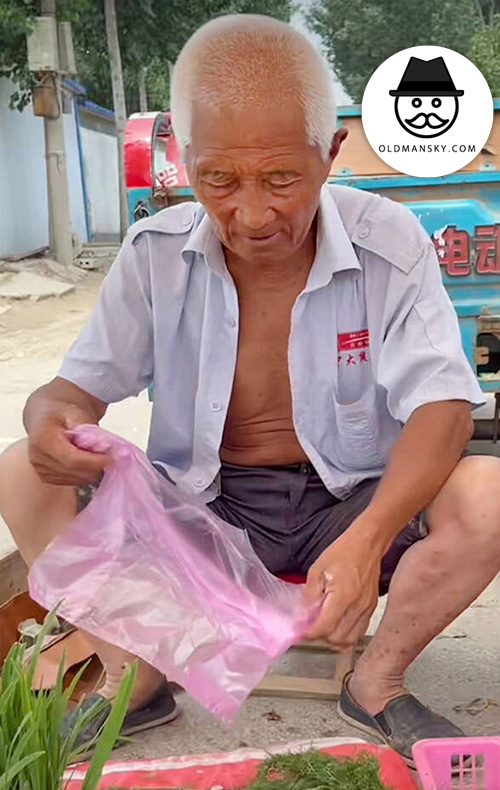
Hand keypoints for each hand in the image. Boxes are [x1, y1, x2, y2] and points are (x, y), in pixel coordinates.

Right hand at [28, 403, 109, 485]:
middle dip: (94, 467)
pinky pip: (70, 482)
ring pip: (73, 479)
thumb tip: (101, 446)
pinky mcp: (45, 477)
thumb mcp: (75, 412)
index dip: (92, 462)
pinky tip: (87, 462)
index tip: (108, 458)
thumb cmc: (61, 413)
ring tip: (96, 456)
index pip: (71, 459)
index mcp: (42, 438)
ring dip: (89, 471)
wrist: (46, 416)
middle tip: (108, 456)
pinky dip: (82, 474)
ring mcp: (40, 469)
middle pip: (73, 471)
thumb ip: (87, 429)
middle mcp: (37, 456)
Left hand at [305, 520, 381, 647]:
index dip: (310, 633)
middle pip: (337, 638)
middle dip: (321, 637)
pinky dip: (347, 634)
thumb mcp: (317, 569)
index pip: (325, 627)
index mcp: (343, 596)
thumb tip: (306, 613)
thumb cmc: (343, 552)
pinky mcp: (372, 608)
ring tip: (323, 629)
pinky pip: (359, 631)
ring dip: (334, 639)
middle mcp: (357, 606)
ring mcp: (367, 609)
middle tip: (310, 629)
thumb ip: (310, 594)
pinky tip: (337, 626)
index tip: (300, 632)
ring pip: (350, 639)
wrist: (368, 543)